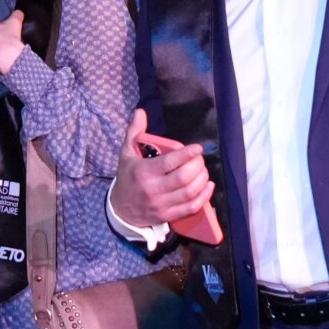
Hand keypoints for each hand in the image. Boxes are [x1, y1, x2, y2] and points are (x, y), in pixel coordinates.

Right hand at [114, 111, 212, 230]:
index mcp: (144, 172)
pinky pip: (191, 207)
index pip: (169, 163)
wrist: (120, 209)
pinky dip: (204, 197)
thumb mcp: (126, 154)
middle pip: (183, 178)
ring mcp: (161, 205)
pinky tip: (208, 186)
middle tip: (200, 158)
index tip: (198, 148)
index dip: (186, 154)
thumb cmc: (127, 177)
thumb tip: (140, 112)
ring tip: (203, 170)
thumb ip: (134, 132)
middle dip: (197, 166)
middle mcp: (153, 189)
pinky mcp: (168, 216)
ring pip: (189, 192)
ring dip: (202, 179)